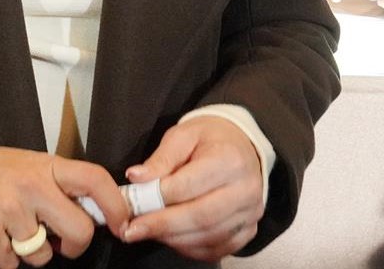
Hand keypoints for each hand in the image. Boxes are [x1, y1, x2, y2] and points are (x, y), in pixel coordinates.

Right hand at [0, 146, 127, 268]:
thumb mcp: (31, 167)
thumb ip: (61, 188)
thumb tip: (97, 217)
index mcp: (47, 167)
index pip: (94, 180)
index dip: (116, 205)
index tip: (121, 224)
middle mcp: (31, 186)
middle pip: (80, 230)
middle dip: (74, 245)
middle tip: (60, 241)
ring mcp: (8, 210)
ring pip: (42, 255)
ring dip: (31, 251)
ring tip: (13, 229)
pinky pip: (12, 264)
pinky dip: (5, 257)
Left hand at [122, 115, 263, 260]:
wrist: (240, 146)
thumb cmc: (208, 140)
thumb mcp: (182, 136)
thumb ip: (160, 159)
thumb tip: (136, 177)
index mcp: (229, 160)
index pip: (189, 186)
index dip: (157, 198)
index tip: (133, 205)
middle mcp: (246, 190)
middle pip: (201, 217)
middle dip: (162, 225)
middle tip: (133, 229)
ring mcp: (250, 213)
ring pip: (208, 237)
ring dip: (173, 239)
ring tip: (147, 231)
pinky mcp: (248, 230)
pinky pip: (217, 249)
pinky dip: (190, 248)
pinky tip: (170, 238)